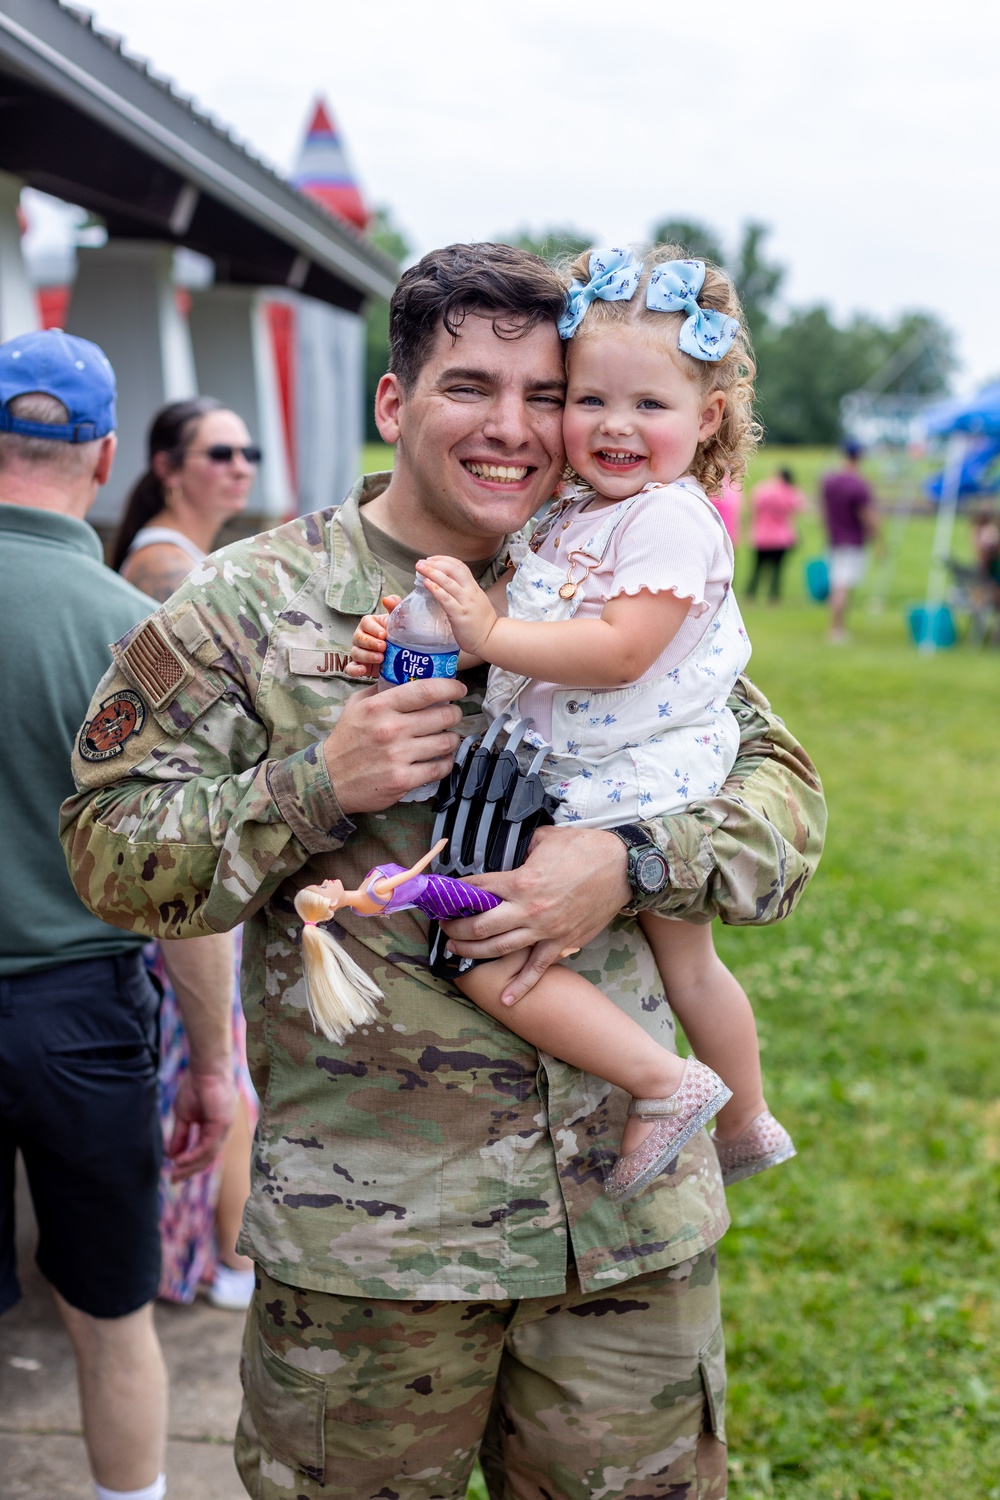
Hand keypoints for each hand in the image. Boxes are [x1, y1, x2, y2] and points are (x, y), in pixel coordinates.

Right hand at [167, 1065, 235, 1181]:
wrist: (205, 1069)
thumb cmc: (196, 1087)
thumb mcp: (184, 1116)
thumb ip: (180, 1136)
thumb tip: (171, 1155)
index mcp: (214, 1130)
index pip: (203, 1153)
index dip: (189, 1165)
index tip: (173, 1173)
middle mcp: (222, 1132)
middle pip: (207, 1158)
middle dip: (189, 1170)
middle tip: (173, 1180)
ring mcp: (224, 1129)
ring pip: (208, 1156)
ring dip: (190, 1166)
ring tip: (175, 1173)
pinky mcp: (222, 1125)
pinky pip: (207, 1147)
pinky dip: (193, 1156)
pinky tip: (181, 1161)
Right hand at [324, 676, 466, 813]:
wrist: (330, 779)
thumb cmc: (346, 740)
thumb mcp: (357, 705)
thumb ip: (381, 690)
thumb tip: (408, 677)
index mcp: (380, 707)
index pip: (425, 690)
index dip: (449, 687)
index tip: (458, 688)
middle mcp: (390, 729)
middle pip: (443, 716)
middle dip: (455, 713)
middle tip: (453, 714)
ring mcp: (398, 756)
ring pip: (445, 742)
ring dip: (452, 739)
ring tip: (447, 737)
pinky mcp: (403, 779)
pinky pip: (439, 768)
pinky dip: (445, 763)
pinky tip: (441, 759)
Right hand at [346, 595, 399, 679]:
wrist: (406, 657)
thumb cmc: (401, 635)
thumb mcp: (402, 621)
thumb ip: (397, 607)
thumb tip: (387, 599)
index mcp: (370, 624)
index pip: (366, 623)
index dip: (373, 629)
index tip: (384, 634)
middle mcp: (362, 637)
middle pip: (358, 638)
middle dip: (370, 643)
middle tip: (384, 647)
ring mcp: (359, 652)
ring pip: (355, 653)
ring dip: (367, 656)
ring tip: (381, 659)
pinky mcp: (360, 666)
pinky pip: (351, 668)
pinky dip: (354, 670)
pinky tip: (363, 670)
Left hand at [417, 557, 496, 656]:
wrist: (491, 639)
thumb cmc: (481, 623)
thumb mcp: (476, 601)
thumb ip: (464, 593)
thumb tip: (447, 586)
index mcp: (473, 588)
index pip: (460, 566)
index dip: (444, 560)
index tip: (432, 559)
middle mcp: (470, 592)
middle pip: (453, 569)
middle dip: (436, 563)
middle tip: (421, 562)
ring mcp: (465, 603)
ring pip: (448, 582)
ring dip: (432, 572)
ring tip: (420, 568)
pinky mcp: (460, 615)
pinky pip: (446, 599)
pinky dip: (435, 589)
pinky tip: (427, 583)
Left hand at [441, 824, 630, 1003]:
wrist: (623, 868)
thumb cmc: (586, 849)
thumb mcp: (546, 838)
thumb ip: (521, 847)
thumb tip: (506, 852)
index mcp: (521, 880)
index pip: (478, 889)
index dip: (457, 892)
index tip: (446, 895)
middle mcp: (528, 909)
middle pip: (480, 926)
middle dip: (456, 927)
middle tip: (444, 926)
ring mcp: (545, 930)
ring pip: (500, 948)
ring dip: (473, 951)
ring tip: (457, 949)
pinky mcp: (562, 942)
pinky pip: (537, 968)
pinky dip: (521, 986)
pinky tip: (505, 999)